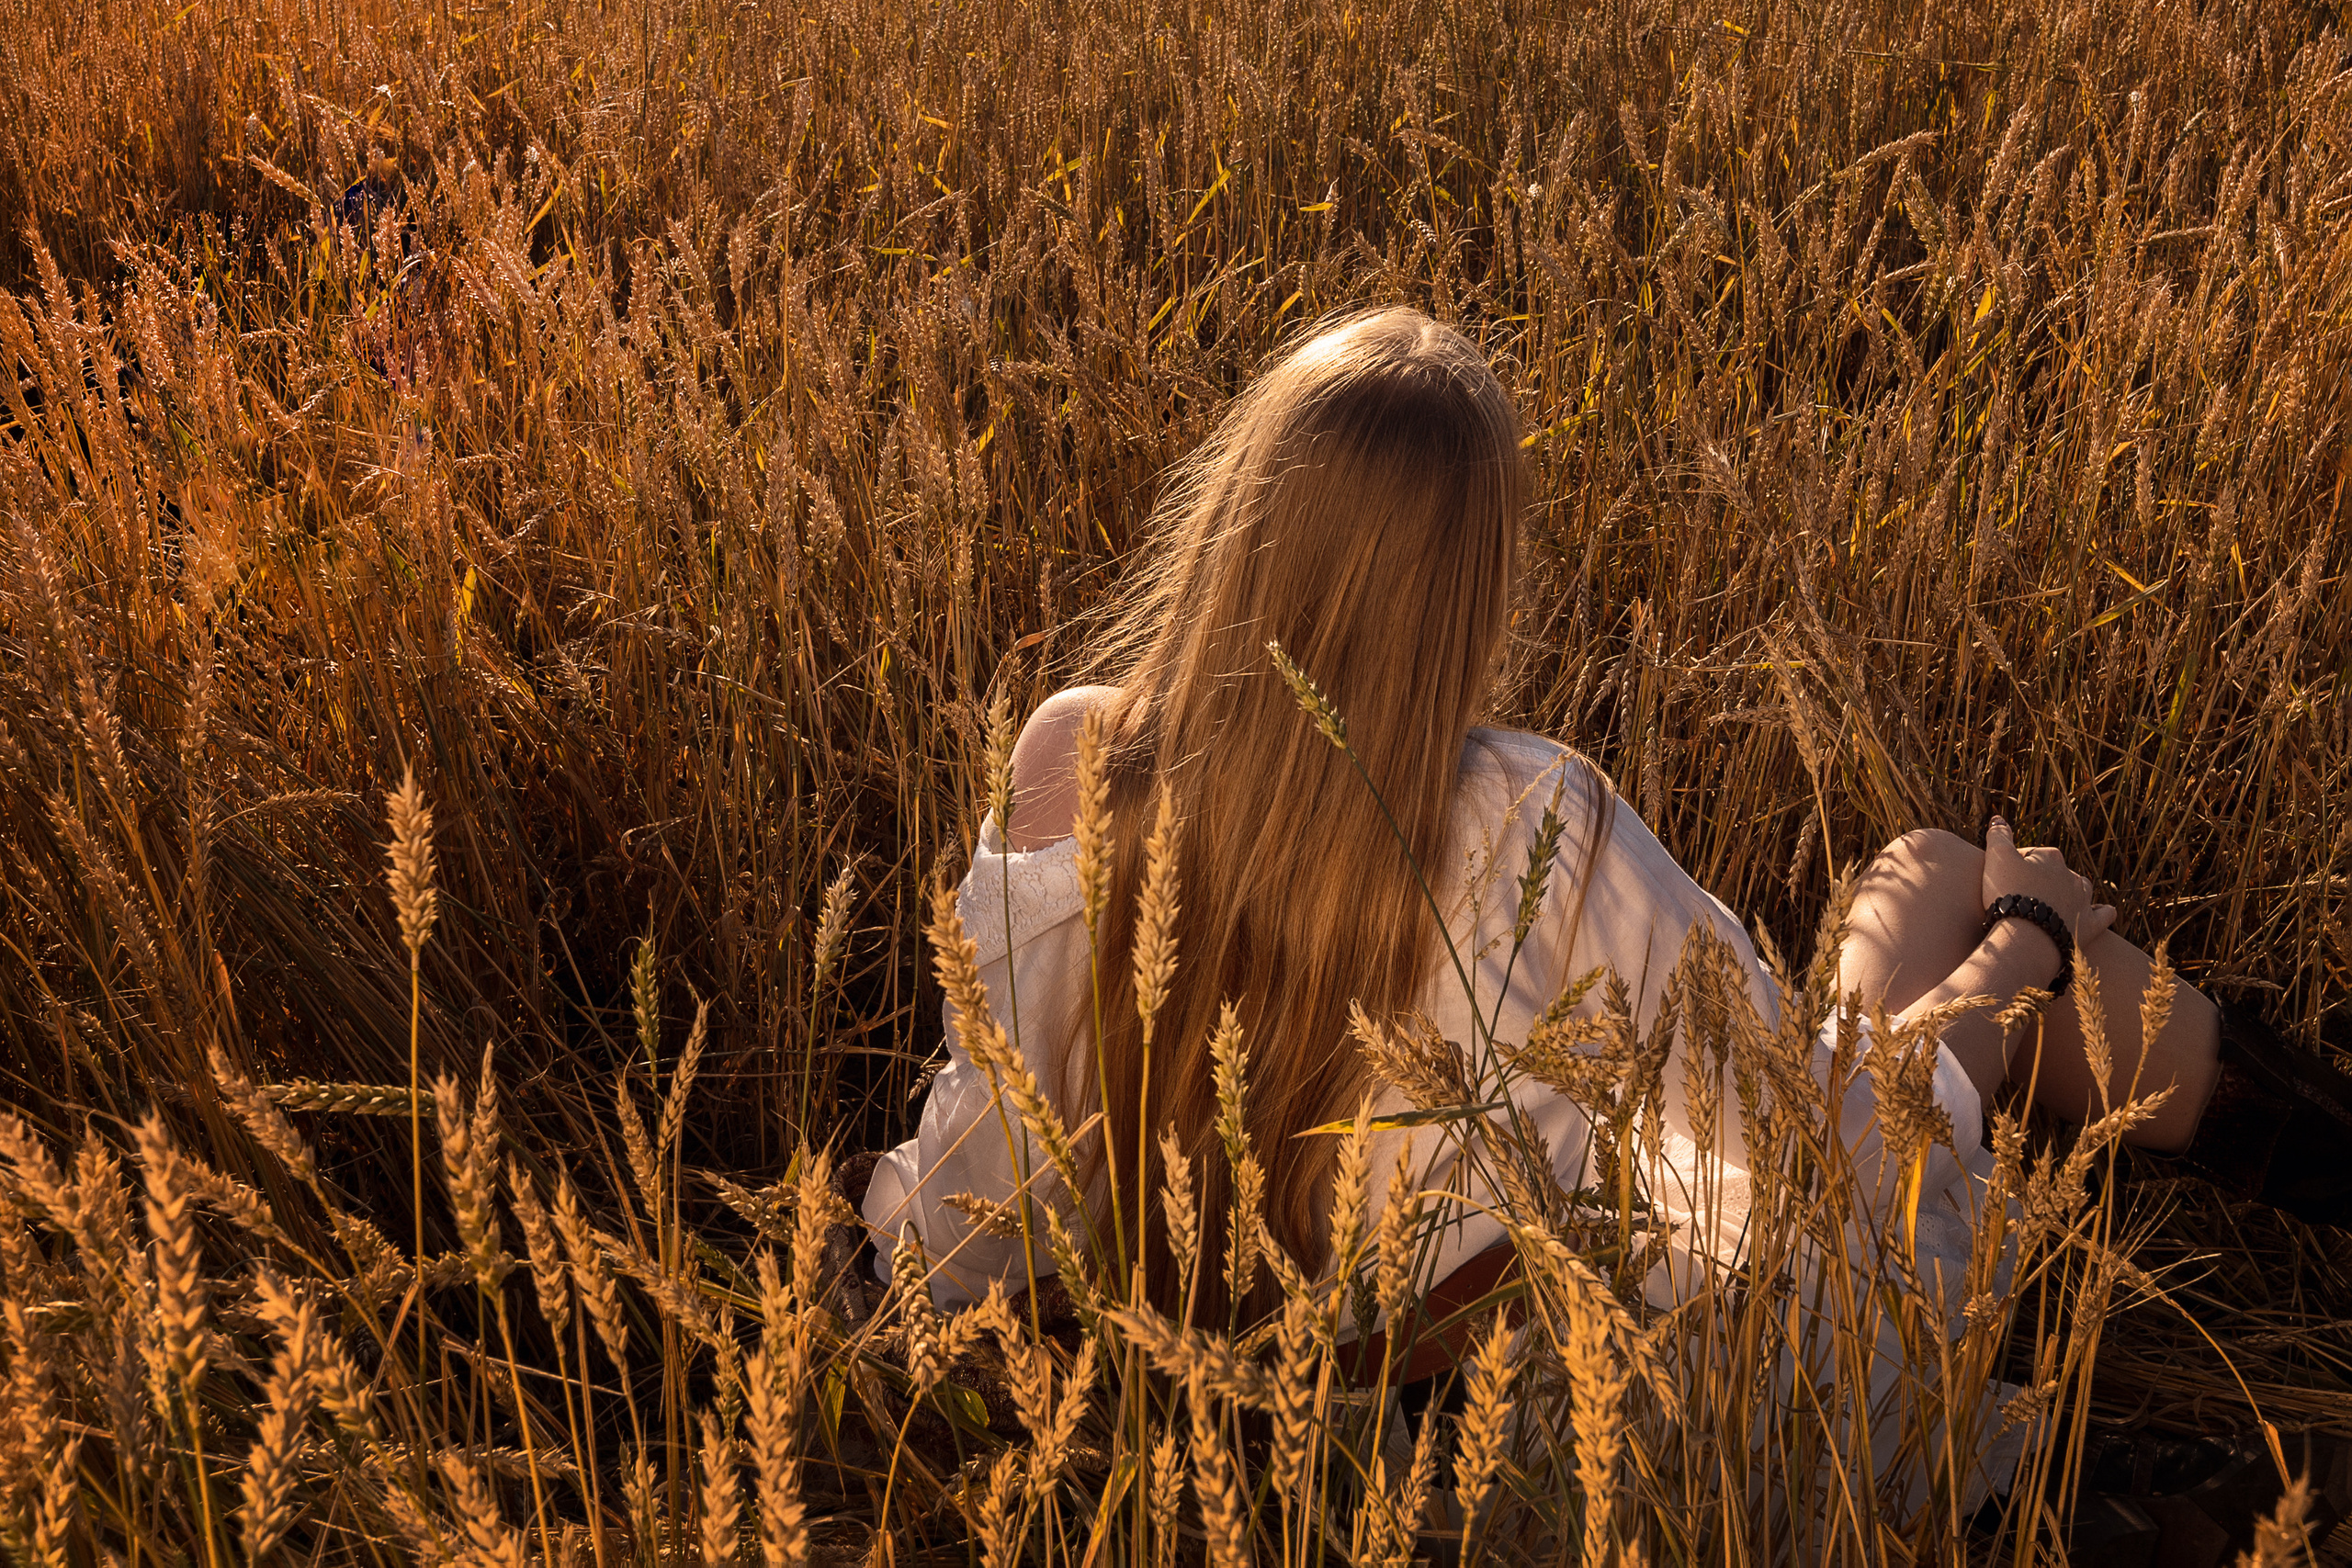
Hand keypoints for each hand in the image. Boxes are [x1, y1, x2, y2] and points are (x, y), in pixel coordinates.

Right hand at [1982, 817, 2112, 943]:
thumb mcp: (1996, 858)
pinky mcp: (2090, 925)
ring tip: (2053, 901)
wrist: (2025, 936)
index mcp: (2051, 858)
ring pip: (2081, 888)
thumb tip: (1998, 818)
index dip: (2014, 865)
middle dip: (2040, 879)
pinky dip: (2101, 911)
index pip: (2031, 855)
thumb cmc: (2008, 895)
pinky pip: (2104, 914)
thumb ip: (1997, 836)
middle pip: (2054, 872)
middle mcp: (2071, 876)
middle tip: (2018, 894)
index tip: (2000, 880)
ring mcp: (2082, 901)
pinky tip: (2097, 911)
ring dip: (2070, 891)